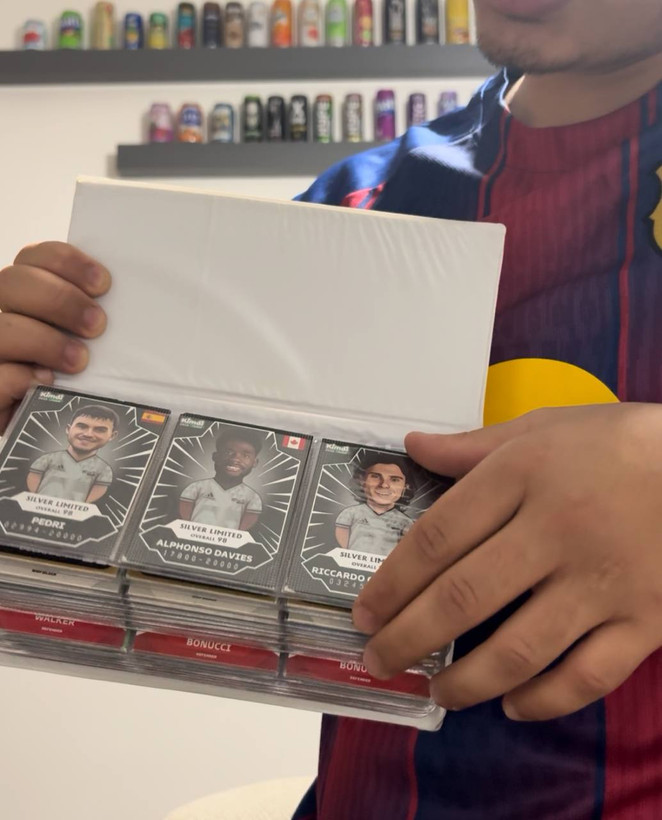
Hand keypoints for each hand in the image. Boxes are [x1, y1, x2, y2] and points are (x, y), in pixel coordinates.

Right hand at [0, 242, 109, 433]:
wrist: (54, 434)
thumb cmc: (82, 382)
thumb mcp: (94, 346)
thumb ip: (100, 323)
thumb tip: (141, 312)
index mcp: (28, 296)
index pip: (34, 258)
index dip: (65, 261)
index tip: (103, 283)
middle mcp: (4, 315)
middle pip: (13, 282)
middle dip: (60, 299)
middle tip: (98, 325)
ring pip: (2, 327)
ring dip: (46, 340)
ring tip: (80, 361)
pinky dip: (20, 377)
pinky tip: (47, 382)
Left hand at [353, 404, 661, 720]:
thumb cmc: (617, 444)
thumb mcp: (544, 427)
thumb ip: (474, 445)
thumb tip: (411, 446)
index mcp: (521, 478)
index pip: (437, 537)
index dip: (393, 581)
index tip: (365, 611)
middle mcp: (554, 533)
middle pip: (464, 597)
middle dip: (410, 637)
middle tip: (379, 661)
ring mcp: (601, 583)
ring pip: (519, 648)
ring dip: (466, 680)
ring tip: (436, 692)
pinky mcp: (644, 621)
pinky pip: (587, 675)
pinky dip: (545, 699)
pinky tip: (512, 705)